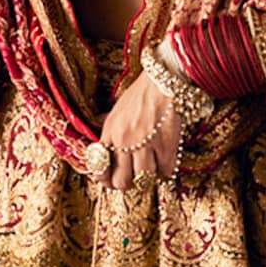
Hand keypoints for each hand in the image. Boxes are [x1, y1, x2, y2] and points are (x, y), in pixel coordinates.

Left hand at [98, 72, 179, 189]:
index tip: (110, 180)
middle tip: (133, 179)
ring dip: (148, 178)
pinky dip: (166, 170)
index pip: (99, 167)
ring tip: (151, 169)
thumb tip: (101, 147)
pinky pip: (165, 171)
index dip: (104, 179)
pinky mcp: (166, 146)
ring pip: (143, 179)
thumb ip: (109, 131)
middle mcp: (124, 141)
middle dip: (127, 184)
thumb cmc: (140, 95)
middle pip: (121, 181)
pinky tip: (165, 161)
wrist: (163, 82)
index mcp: (110, 132)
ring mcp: (145, 144)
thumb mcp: (116, 111)